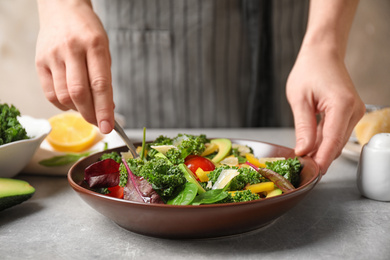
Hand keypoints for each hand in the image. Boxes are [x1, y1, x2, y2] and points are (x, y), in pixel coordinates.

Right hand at [35, 0, 114, 133]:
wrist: (62, 10)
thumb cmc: (88, 32)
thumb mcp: (104, 50)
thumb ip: (105, 79)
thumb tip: (107, 109)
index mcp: (94, 45)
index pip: (100, 85)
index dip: (104, 110)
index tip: (109, 127)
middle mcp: (72, 49)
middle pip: (79, 93)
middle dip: (91, 115)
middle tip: (99, 123)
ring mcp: (53, 56)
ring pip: (64, 96)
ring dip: (78, 110)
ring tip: (86, 107)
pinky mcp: (40, 62)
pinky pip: (50, 93)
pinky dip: (63, 104)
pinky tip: (71, 102)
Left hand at [286, 45, 364, 173]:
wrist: (323, 53)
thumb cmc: (310, 69)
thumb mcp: (299, 99)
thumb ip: (303, 127)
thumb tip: (304, 151)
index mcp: (342, 105)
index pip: (332, 141)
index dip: (321, 160)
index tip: (312, 174)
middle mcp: (353, 110)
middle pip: (336, 144)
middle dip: (319, 157)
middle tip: (300, 168)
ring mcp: (354, 112)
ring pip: (336, 140)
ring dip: (320, 150)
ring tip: (302, 157)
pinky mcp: (350, 113)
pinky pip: (336, 132)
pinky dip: (323, 140)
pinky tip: (310, 144)